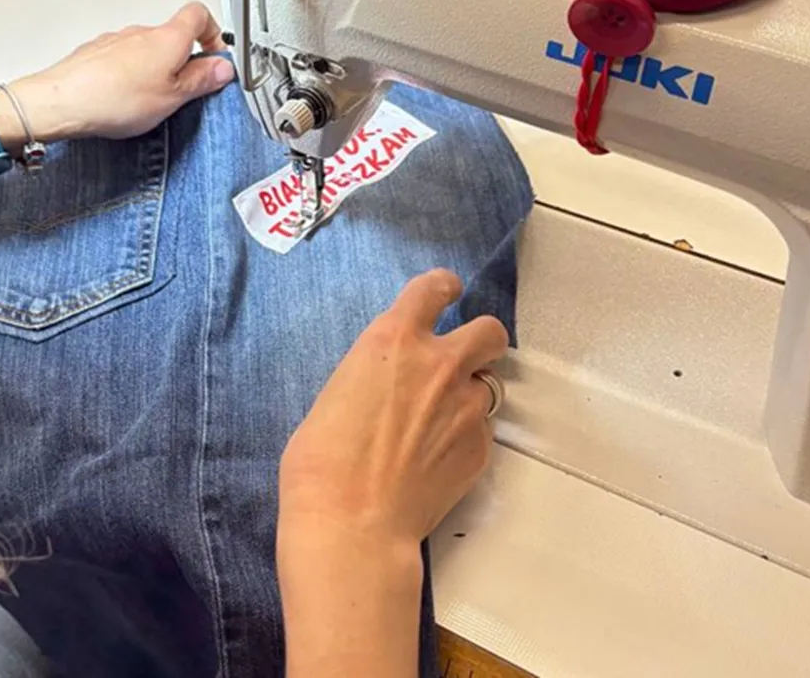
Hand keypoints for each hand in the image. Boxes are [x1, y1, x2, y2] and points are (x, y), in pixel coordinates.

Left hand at [7, 2, 232, 140]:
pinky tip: (125, 98)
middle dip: (184, 58)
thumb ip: (200, 80)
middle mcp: (141, 32)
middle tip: (187, 88)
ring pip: (147, 48)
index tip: (216, 56)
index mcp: (167, 37)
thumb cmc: (113, 97)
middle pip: (173, 34)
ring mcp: (116, 41)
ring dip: (155, 67)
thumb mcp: (172, 97)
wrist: (62, 101)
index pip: (200, 15)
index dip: (214, 33)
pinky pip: (123, 59)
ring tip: (153, 98)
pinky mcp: (95, 54)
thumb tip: (222, 68)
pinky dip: (131, 73)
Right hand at [278, 270, 507, 550]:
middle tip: (463, 356)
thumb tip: (387, 386)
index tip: (447, 290)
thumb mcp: (337, 393)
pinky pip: (481, 430)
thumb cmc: (320, 460)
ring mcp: (466, 407)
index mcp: (394, 340)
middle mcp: (440, 363)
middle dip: (480, 339)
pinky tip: (437, 459)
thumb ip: (374, 376)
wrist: (352, 521)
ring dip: (471, 392)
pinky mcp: (480, 448)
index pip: (433, 289)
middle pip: (488, 331)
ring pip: (488, 384)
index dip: (443, 287)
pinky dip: (466, 437)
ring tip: (444, 419)